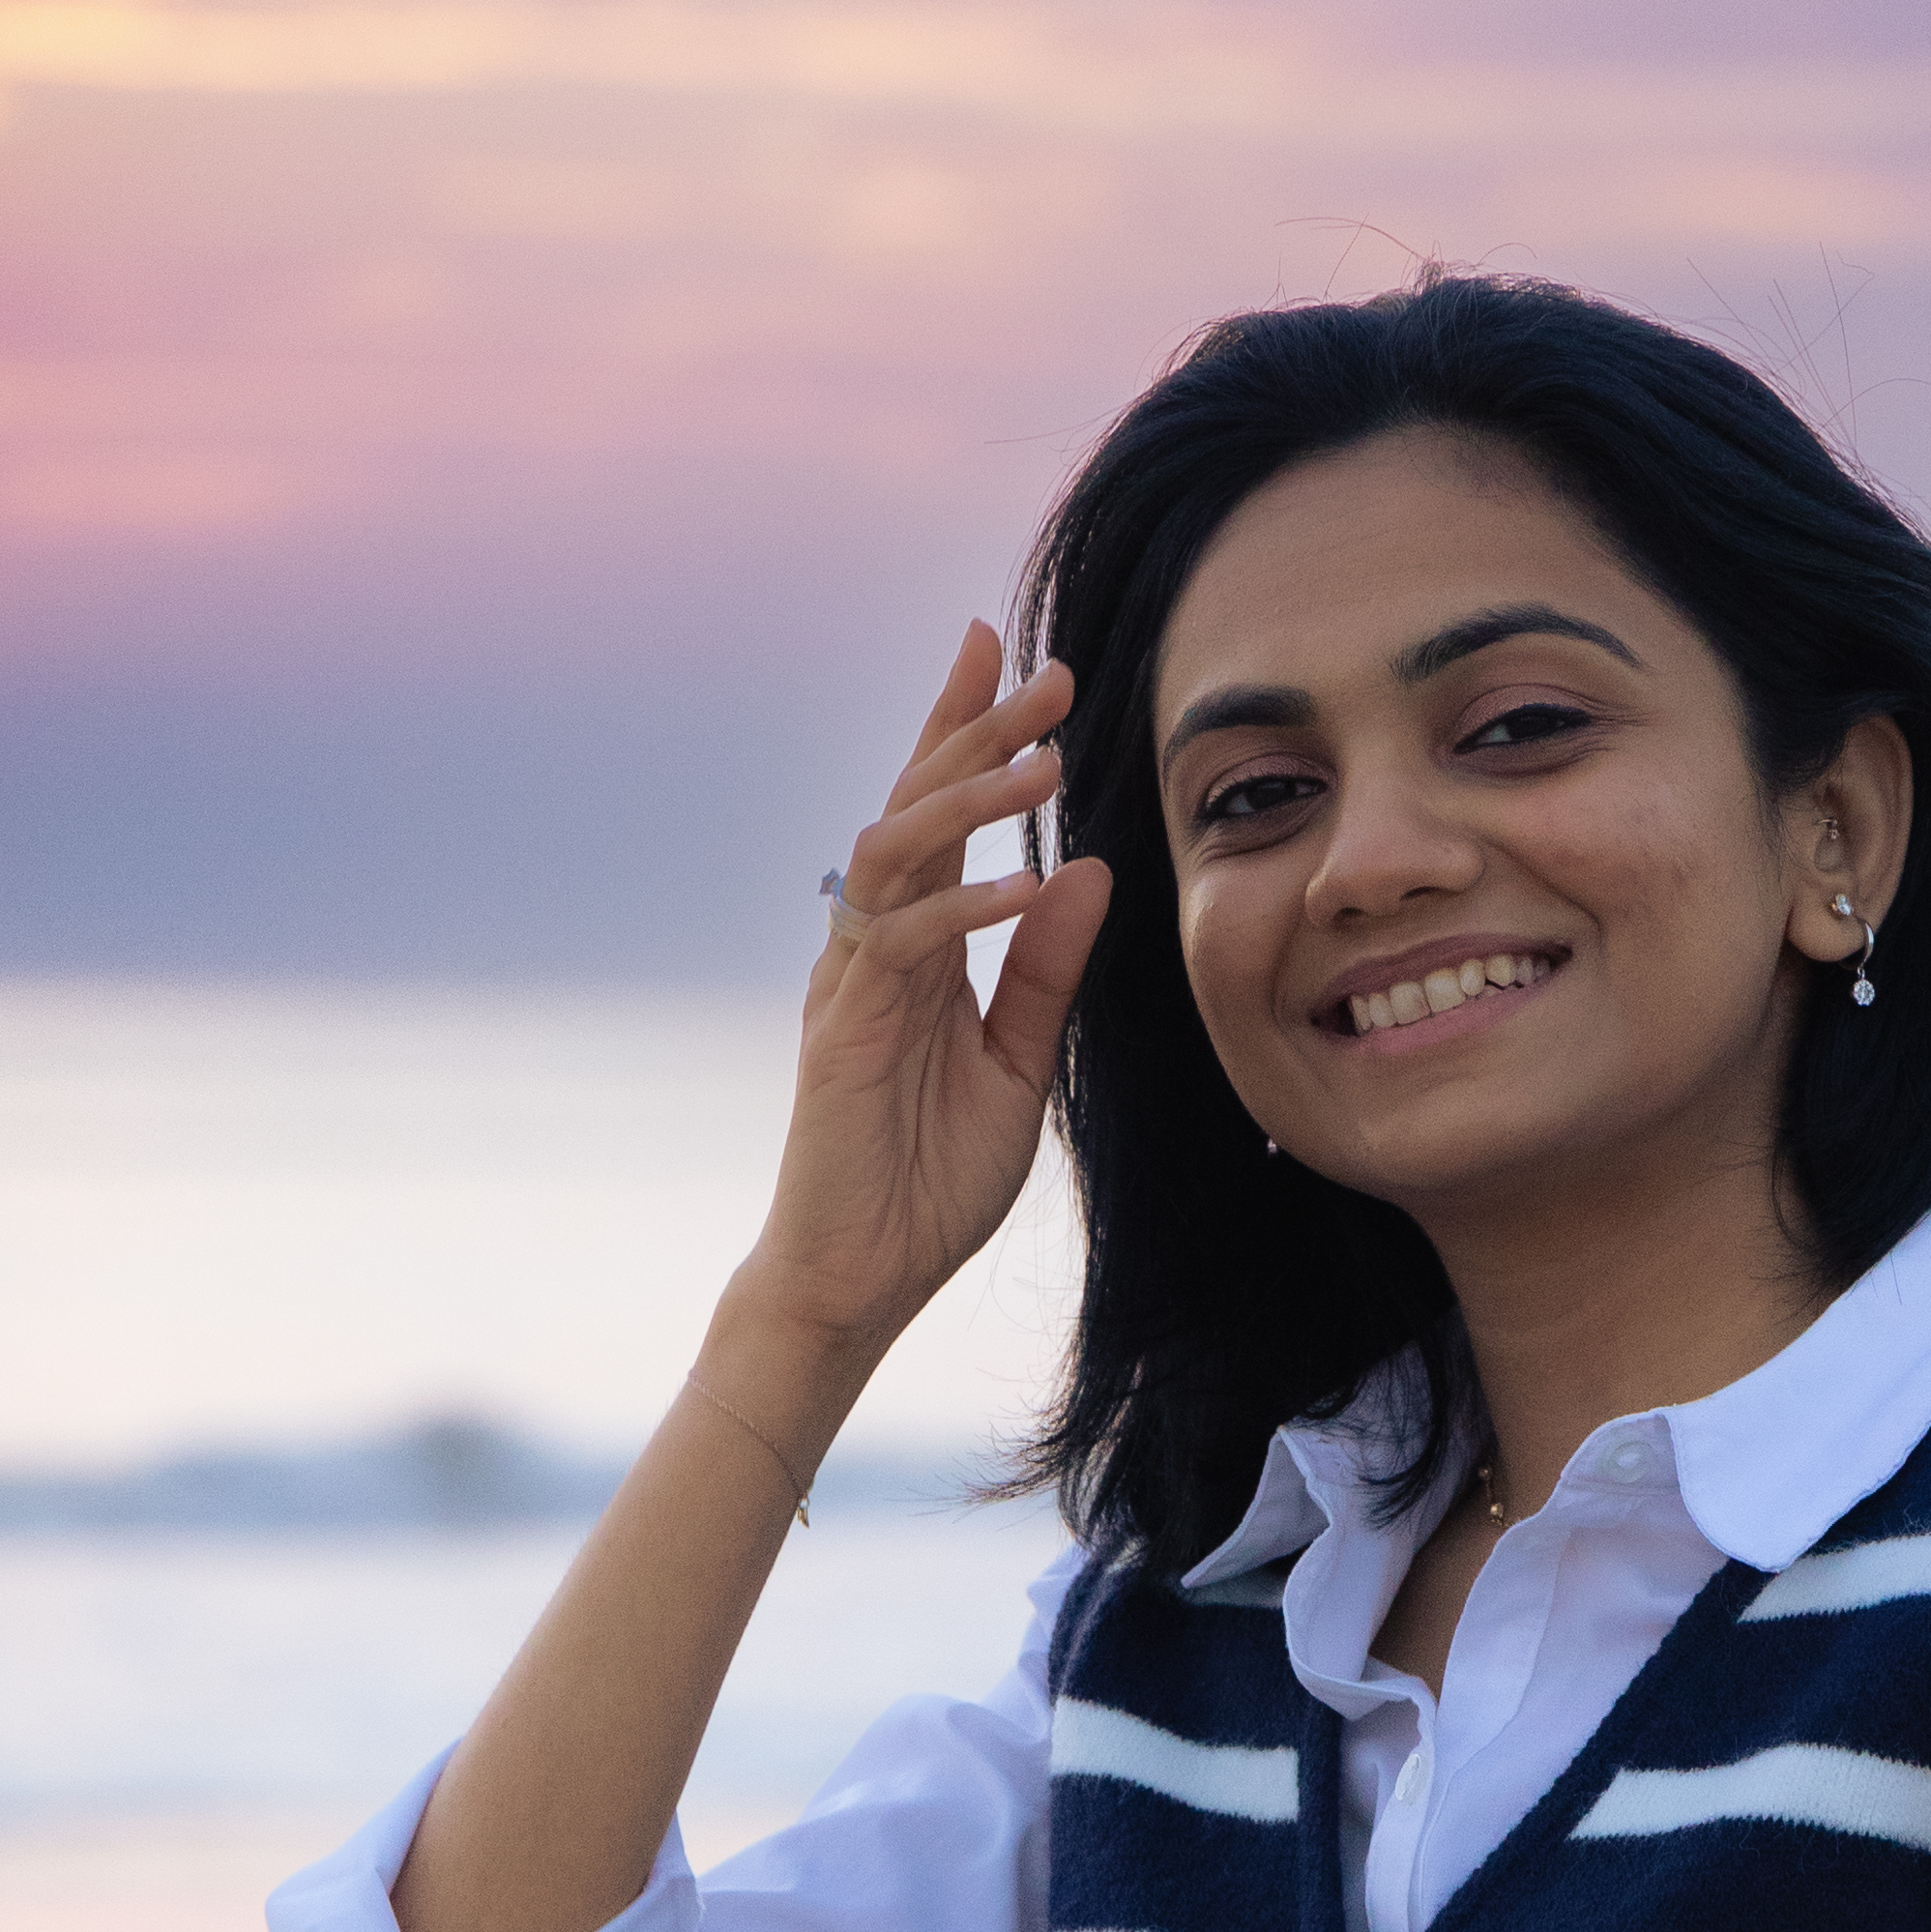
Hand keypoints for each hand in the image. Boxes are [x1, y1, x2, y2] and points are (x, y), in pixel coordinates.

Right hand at [742, 620, 1110, 1361]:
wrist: (861, 1278)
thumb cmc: (926, 1178)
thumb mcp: (1017, 1062)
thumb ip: (1044, 970)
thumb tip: (1086, 873)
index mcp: (912, 945)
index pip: (936, 814)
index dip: (963, 729)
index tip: (1009, 653)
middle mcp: (871, 946)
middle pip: (912, 805)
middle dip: (976, 733)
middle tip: (1049, 674)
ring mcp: (851, 984)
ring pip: (897, 854)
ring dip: (971, 803)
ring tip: (1046, 761)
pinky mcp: (844, 1034)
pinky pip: (901, 947)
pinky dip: (963, 911)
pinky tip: (1025, 889)